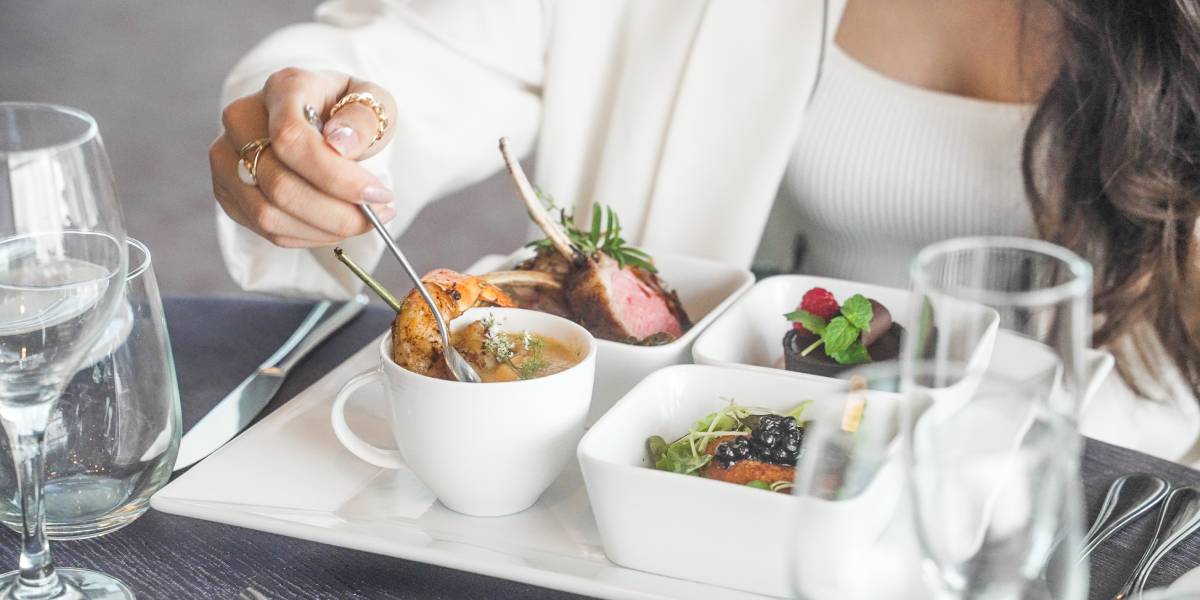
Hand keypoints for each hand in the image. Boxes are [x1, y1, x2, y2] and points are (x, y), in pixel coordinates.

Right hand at [210, 68, 398, 246]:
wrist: (320, 118)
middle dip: (337, 213)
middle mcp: (242, 120)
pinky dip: (309, 237)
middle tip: (379, 215)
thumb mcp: (373, 102)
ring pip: (268, 215)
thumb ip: (364, 118)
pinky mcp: (227, 191)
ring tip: (361, 222)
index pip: (291, 138)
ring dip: (325, 230)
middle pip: (279, 185)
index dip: (335, 176)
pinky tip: (336, 225)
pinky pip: (266, 230)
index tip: (379, 195)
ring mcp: (226, 158)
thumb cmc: (349, 111)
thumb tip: (341, 143)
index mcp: (282, 89)